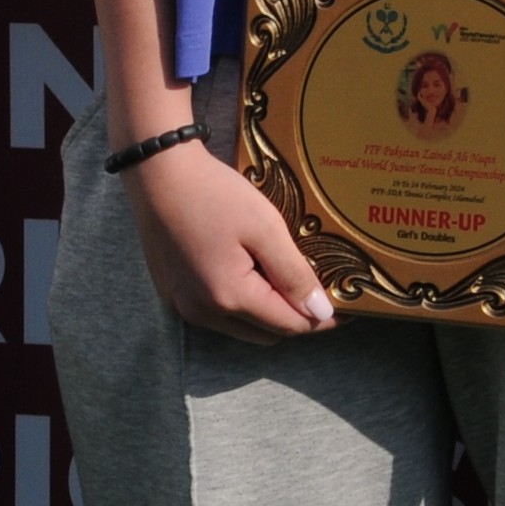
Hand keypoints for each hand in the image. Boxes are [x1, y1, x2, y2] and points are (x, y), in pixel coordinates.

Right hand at [121, 132, 336, 341]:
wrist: (157, 172)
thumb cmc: (212, 193)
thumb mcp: (264, 227)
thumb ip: (294, 274)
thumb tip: (321, 313)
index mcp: (230, 298)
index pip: (290, 325)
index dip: (322, 319)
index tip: (347, 308)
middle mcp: (203, 313)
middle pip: (266, 333)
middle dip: (295, 317)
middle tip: (316, 288)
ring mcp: (184, 306)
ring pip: (241, 327)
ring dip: (266, 312)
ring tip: (282, 277)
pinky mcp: (172, 293)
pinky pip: (217, 313)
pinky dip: (239, 302)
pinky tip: (247, 270)